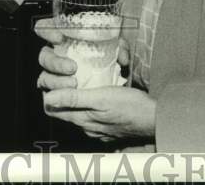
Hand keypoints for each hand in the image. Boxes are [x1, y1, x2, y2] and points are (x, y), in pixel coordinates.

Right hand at [34, 17, 130, 92]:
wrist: (124, 105)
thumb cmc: (117, 72)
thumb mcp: (121, 57)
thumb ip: (121, 50)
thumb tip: (121, 56)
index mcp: (68, 41)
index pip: (47, 29)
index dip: (47, 31)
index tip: (59, 37)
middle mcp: (59, 59)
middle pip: (44, 56)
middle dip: (54, 62)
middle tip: (72, 67)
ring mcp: (58, 80)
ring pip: (44, 78)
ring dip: (55, 81)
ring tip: (74, 84)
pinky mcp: (59, 99)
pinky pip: (49, 99)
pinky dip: (54, 98)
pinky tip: (67, 98)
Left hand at [41, 85, 155, 143]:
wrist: (155, 119)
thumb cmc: (131, 107)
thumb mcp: (101, 98)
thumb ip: (74, 99)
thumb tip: (49, 97)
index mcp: (81, 119)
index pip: (50, 109)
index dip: (49, 92)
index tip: (58, 78)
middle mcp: (86, 127)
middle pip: (63, 109)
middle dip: (61, 91)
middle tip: (70, 75)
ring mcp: (97, 128)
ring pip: (77, 110)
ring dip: (76, 95)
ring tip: (83, 79)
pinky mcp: (107, 126)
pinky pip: (90, 113)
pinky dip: (89, 102)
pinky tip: (96, 91)